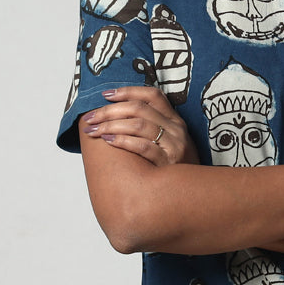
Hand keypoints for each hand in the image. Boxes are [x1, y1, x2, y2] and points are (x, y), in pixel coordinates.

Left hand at [80, 86, 199, 166]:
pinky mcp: (169, 162)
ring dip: (111, 125)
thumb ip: (152, 128)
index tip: (106, 94)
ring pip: (138, 125)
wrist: (193, 193)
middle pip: (139, 109)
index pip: (152, 95)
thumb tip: (117, 117)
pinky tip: (108, 141)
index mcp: (175, 120)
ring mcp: (174, 145)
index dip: (128, 91)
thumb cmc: (175, 167)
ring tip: (94, 130)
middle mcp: (176, 129)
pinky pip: (142, 146)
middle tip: (90, 117)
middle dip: (110, 111)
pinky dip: (122, 141)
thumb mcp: (170, 142)